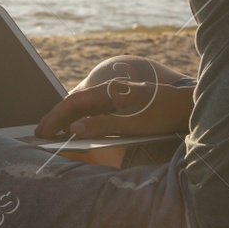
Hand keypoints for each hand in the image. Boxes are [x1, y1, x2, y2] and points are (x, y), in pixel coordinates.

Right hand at [34, 76, 193, 139]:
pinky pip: (95, 114)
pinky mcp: (121, 108)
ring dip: (68, 121)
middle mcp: (109, 93)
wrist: (187, 107)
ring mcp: (115, 99)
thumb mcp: (132, 123)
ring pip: (84, 110)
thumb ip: (103, 125)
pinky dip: (82, 123)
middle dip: (57, 119)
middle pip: (76, 105)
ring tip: (54, 135)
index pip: (74, 103)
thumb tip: (74, 128)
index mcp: (109, 91)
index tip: (43, 132)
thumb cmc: (162, 113)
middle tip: (40, 135)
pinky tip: (78, 132)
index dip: (56, 117)